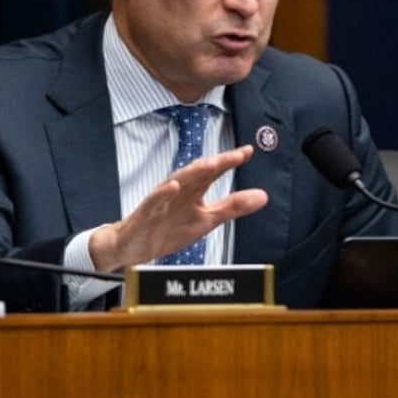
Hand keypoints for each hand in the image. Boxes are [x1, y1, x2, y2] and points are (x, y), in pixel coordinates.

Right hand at [88, 145, 267, 270]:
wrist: (134, 247)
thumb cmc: (169, 228)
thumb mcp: (207, 220)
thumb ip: (233, 207)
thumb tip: (262, 196)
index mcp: (194, 190)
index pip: (213, 172)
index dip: (230, 161)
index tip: (248, 151)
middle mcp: (179, 190)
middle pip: (198, 172)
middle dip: (216, 163)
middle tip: (235, 155)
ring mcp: (162, 200)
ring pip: (177, 181)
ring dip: (193, 172)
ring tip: (211, 164)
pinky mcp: (145, 213)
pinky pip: (154, 201)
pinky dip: (163, 193)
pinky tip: (173, 186)